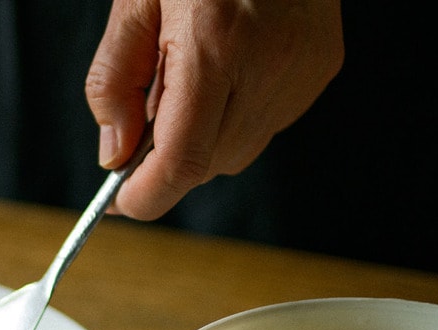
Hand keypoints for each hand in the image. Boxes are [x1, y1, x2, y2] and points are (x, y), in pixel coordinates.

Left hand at [86, 0, 343, 219]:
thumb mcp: (136, 2)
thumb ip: (114, 81)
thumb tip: (114, 153)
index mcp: (215, 43)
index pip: (182, 160)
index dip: (146, 195)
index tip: (119, 201)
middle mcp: (269, 63)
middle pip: (207, 164)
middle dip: (168, 156)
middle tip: (145, 114)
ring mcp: (303, 70)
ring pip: (238, 151)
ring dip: (202, 136)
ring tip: (193, 73)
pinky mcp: (323, 67)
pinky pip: (267, 123)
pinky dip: (235, 115)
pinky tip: (227, 68)